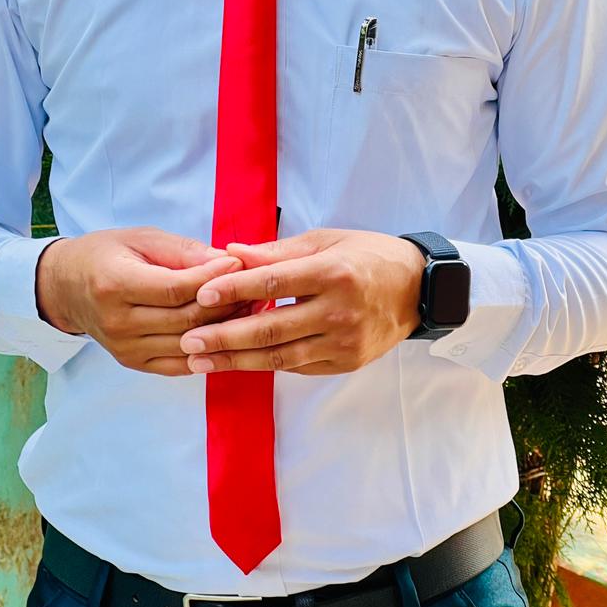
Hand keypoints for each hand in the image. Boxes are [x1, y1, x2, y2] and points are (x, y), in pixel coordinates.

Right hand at [35, 226, 252, 375]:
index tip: (239, 261)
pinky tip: (229, 334)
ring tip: (250, 307)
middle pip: (187, 320)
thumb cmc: (106, 254)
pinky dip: (207, 351)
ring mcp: (125, 349)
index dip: (212, 278)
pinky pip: (179, 365)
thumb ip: (183, 252)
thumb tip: (227, 261)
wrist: (66, 287)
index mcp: (115, 286)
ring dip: (224, 328)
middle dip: (227, 303)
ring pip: (188, 345)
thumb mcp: (141, 238)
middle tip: (255, 285)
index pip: (176, 289)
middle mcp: (118, 323)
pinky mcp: (133, 364)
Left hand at [178, 229, 425, 375]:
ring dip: (236, 360)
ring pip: (280, 356)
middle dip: (224, 337)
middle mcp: (339, 311)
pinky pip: (297, 366)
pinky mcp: (346, 363)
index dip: (235, 289)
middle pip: (272, 328)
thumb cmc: (367, 255)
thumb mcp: (325, 240)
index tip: (201, 294)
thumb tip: (231, 253)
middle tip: (188, 340)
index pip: (274, 282)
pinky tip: (237, 362)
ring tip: (199, 360)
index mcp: (333, 273)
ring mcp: (344, 342)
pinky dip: (265, 364)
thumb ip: (277, 251)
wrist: (417, 288)